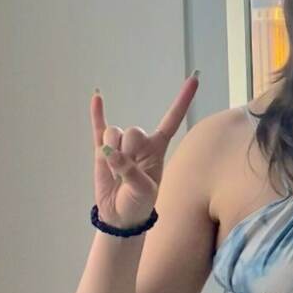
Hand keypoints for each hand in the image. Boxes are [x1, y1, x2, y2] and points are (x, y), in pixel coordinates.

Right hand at [90, 74, 198, 228]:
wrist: (121, 215)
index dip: (183, 99)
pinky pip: (99, 126)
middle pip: (133, 131)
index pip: (172, 119)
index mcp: (157, 149)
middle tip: (129, 171)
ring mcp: (121, 145)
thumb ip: (131, 171)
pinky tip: (97, 96)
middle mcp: (141, 143)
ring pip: (114, 134)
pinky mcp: (102, 150)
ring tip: (116, 171)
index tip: (195, 77)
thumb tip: (111, 153)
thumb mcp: (144, 190)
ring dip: (112, 152)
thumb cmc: (140, 203)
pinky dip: (97, 112)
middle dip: (128, 150)